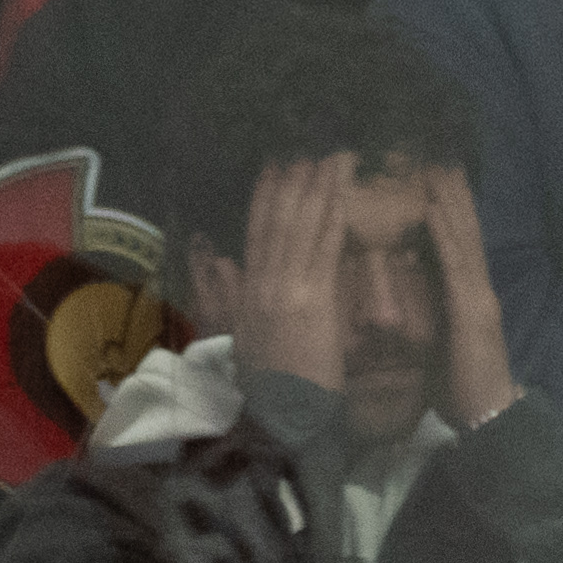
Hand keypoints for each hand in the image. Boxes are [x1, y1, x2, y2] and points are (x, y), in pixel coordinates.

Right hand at [220, 157, 349, 395]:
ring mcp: (284, 289)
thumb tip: (220, 262)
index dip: (266, 195)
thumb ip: (230, 298)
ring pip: (300, 225)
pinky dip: (331, 217)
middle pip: (277, 219)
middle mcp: (262, 283)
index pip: (258, 232)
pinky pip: (322, 249)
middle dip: (291, 179)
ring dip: (315, 187)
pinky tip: (342, 192)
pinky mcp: (310, 301)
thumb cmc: (274, 390)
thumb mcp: (244, 338)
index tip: (275, 164)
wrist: (281, 421)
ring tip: (330, 153)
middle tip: (305, 142)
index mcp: (250, 292)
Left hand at [419, 165, 517, 428]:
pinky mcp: (473, 310)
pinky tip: (433, 207)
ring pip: (463, 236)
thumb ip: (432, 311)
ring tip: (435, 161)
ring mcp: (478, 295)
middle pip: (463, 227)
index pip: (455, 239)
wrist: (489, 417)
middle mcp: (476, 286)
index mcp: (465, 293)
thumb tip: (409, 290)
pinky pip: (456, 264)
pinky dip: (445, 232)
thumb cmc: (460, 385)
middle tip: (434, 147)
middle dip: (451, 188)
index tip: (429, 169)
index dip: (446, 203)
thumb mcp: (441, 340)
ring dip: (449, 198)